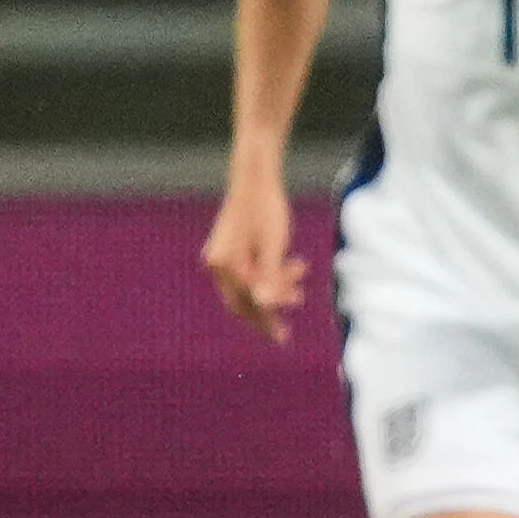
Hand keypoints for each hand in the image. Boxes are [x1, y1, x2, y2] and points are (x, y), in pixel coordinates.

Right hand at [201, 181, 303, 343]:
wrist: (256, 180)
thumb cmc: (267, 211)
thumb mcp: (273, 247)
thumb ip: (269, 278)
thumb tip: (266, 306)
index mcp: (224, 265)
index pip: (246, 304)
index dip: (265, 321)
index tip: (283, 337)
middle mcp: (217, 262)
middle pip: (244, 297)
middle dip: (272, 304)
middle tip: (297, 302)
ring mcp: (222, 255)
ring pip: (250, 283)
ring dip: (276, 283)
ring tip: (301, 269)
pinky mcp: (231, 248)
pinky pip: (251, 270)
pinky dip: (271, 271)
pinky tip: (292, 264)